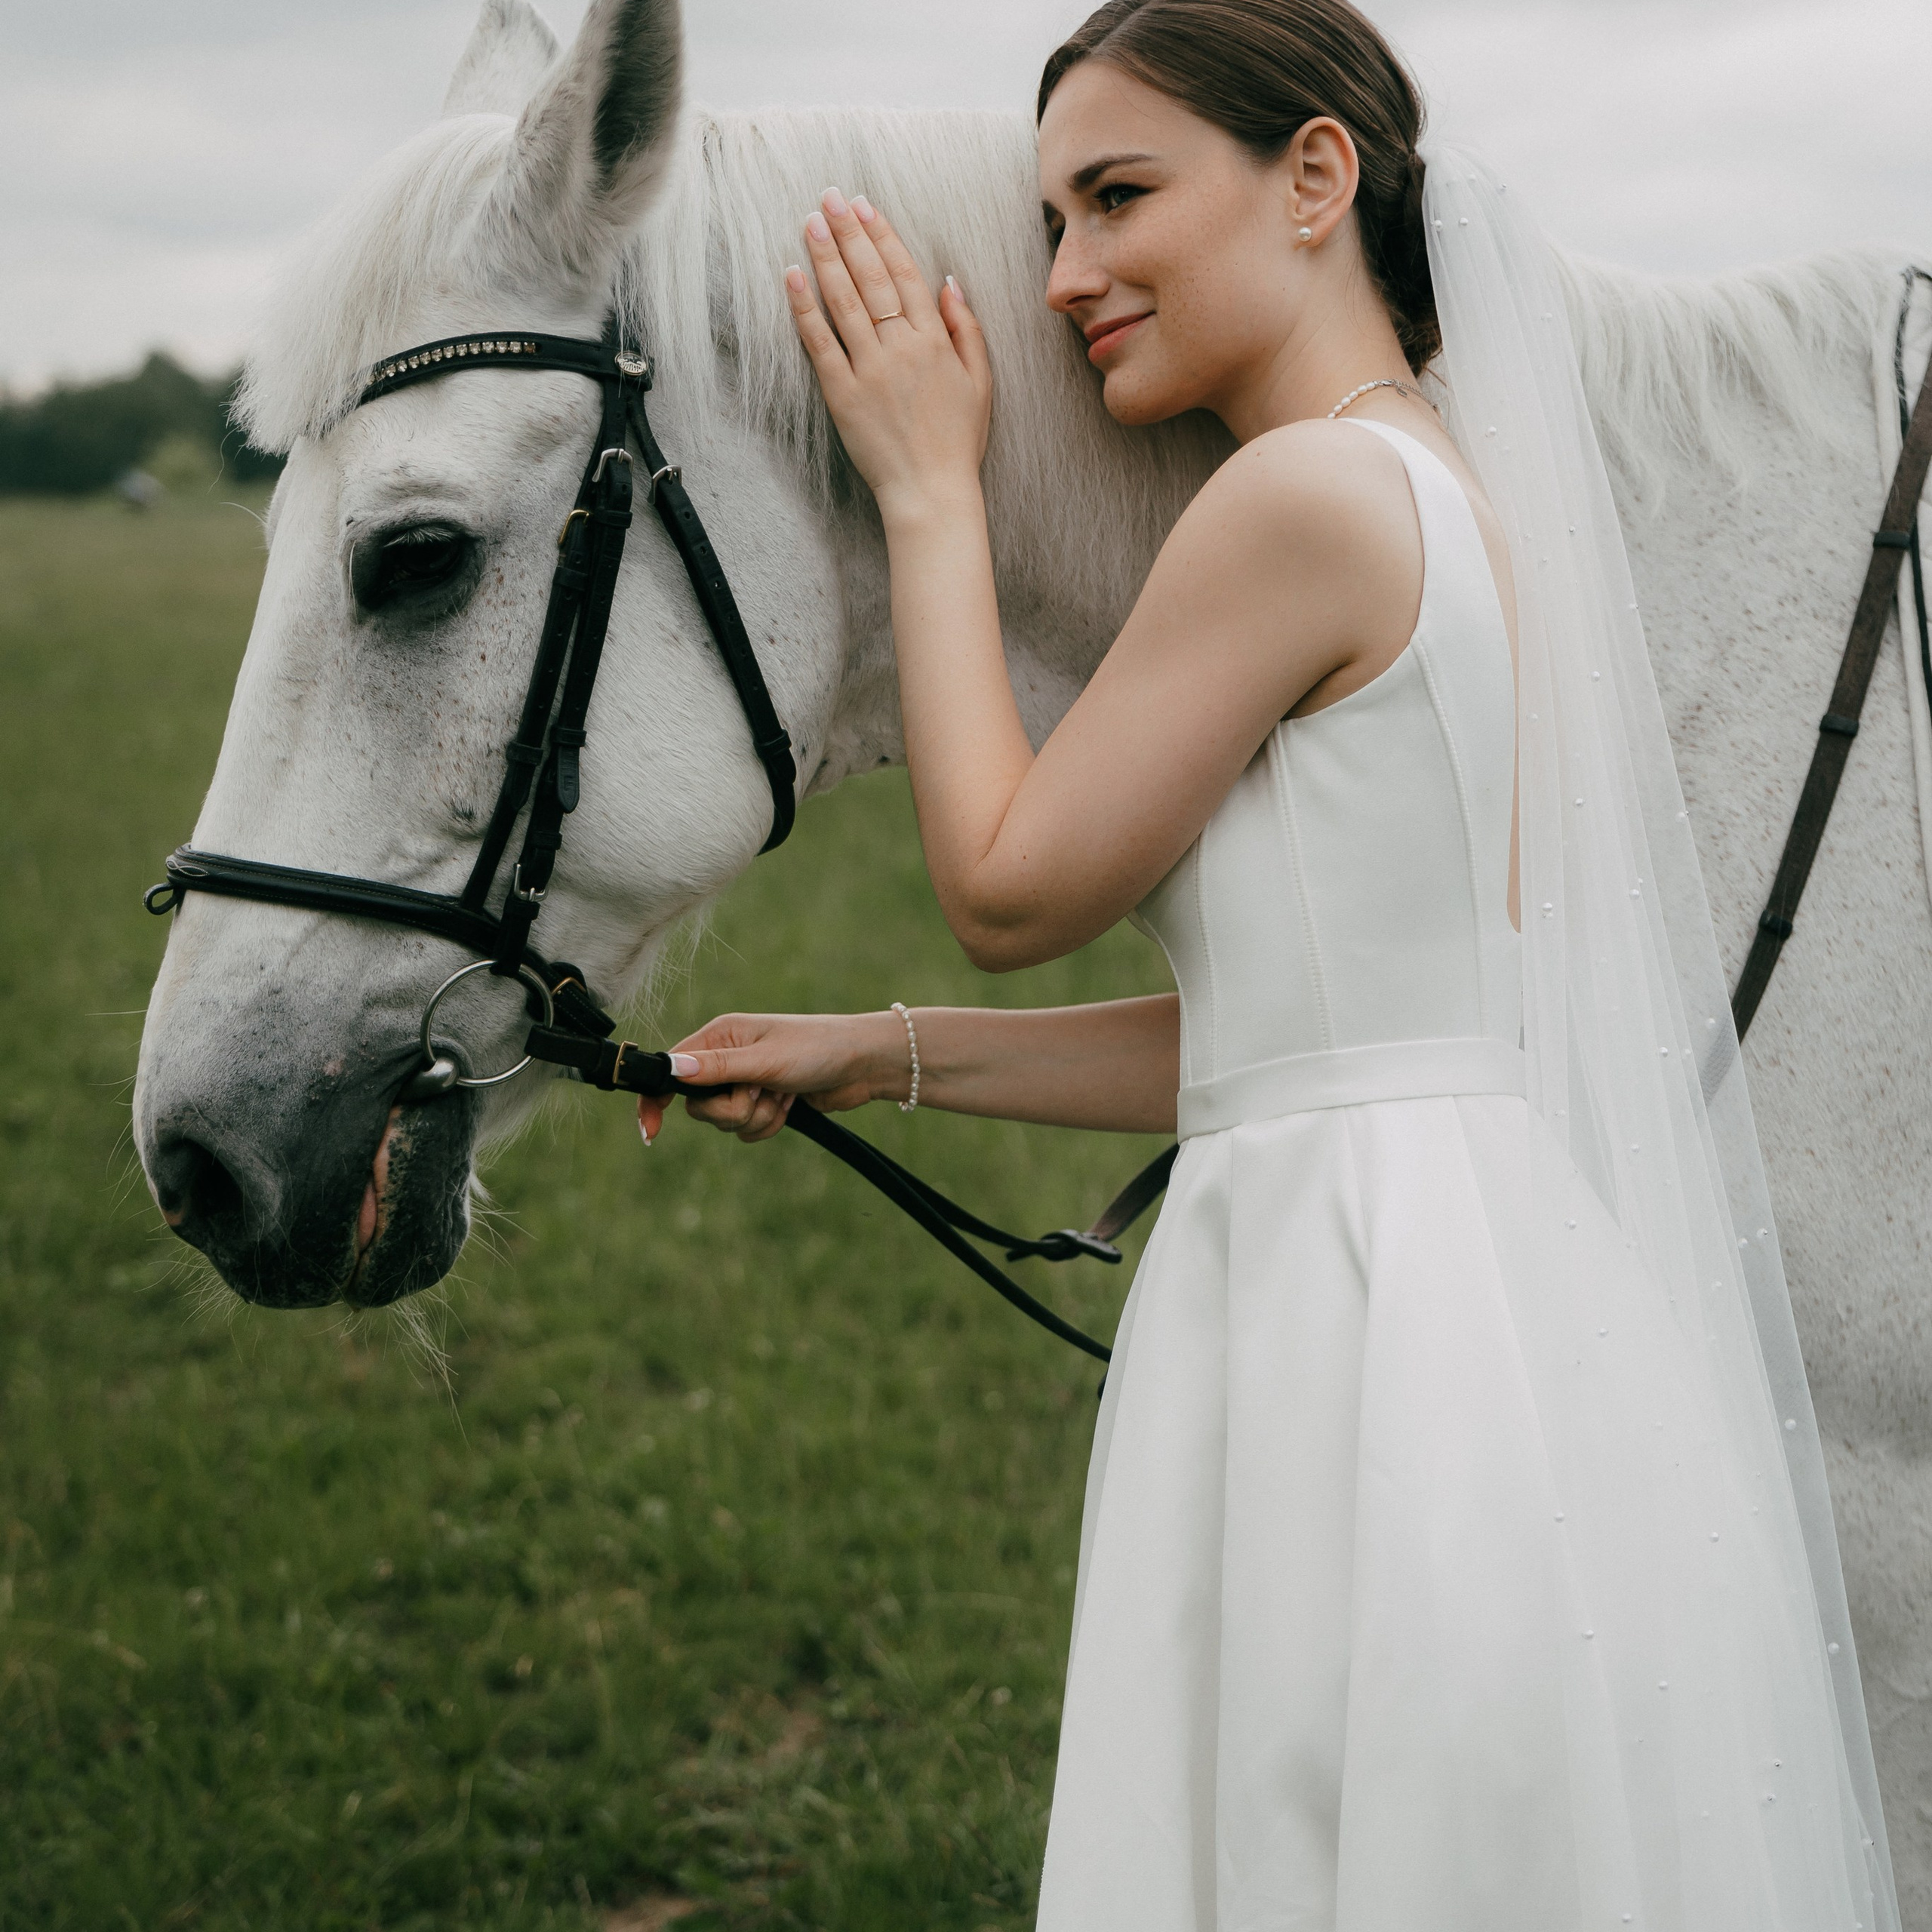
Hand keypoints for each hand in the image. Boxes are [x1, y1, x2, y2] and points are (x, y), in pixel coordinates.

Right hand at [636, 1009, 913, 1146]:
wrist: (864, 1065)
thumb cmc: (818, 1048)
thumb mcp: (764, 1059)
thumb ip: (717, 1068)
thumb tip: (671, 1070)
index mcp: (720, 1036)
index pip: (672, 1069)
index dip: (657, 1099)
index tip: (651, 1132)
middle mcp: (728, 1058)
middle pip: (699, 1106)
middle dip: (730, 1110)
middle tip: (760, 1092)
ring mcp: (747, 1082)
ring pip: (726, 1122)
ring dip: (757, 1117)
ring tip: (784, 1094)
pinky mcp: (765, 1102)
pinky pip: (749, 1130)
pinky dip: (770, 1124)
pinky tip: (792, 1104)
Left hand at [786, 189, 990, 518]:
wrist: (931, 492)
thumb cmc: (957, 442)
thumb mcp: (980, 382)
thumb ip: (967, 329)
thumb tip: (949, 282)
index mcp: (935, 340)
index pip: (904, 274)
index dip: (882, 236)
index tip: (863, 206)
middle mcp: (901, 347)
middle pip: (871, 278)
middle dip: (848, 233)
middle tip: (829, 198)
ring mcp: (869, 369)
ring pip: (844, 301)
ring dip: (825, 257)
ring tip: (810, 222)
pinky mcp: (842, 394)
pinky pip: (820, 342)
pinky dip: (805, 307)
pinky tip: (792, 276)